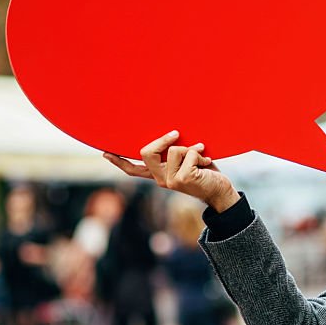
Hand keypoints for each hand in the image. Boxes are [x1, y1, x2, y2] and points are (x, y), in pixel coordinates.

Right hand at [103, 130, 239, 211]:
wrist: (221, 191)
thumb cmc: (206, 173)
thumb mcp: (187, 161)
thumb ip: (175, 153)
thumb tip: (171, 134)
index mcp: (159, 175)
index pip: (133, 169)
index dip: (118, 161)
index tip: (104, 152)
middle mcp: (160, 179)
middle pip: (146, 152)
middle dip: (163, 139)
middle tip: (176, 133)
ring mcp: (170, 181)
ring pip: (173, 150)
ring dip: (193, 149)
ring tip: (201, 157)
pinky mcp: (182, 179)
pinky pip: (188, 154)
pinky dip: (201, 155)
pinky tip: (207, 163)